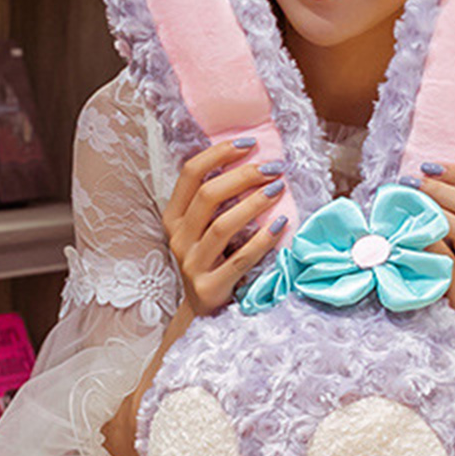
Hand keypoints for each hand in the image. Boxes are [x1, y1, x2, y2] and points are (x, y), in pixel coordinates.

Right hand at [164, 138, 288, 315]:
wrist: (203, 311)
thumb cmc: (212, 260)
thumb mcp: (203, 229)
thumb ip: (216, 201)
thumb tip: (252, 161)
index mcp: (173, 217)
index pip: (190, 174)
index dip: (218, 154)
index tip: (248, 144)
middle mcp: (178, 238)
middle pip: (208, 196)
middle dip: (243, 176)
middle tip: (272, 168)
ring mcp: (191, 264)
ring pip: (222, 225)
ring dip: (254, 203)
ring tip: (278, 188)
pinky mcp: (209, 287)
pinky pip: (240, 259)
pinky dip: (262, 240)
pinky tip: (281, 224)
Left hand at [417, 163, 454, 316]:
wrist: (423, 304)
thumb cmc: (426, 257)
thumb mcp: (440, 226)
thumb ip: (443, 202)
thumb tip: (424, 170)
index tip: (427, 167)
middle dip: (439, 189)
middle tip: (409, 183)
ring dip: (434, 211)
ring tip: (408, 204)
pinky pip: (450, 259)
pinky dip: (429, 242)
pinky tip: (409, 233)